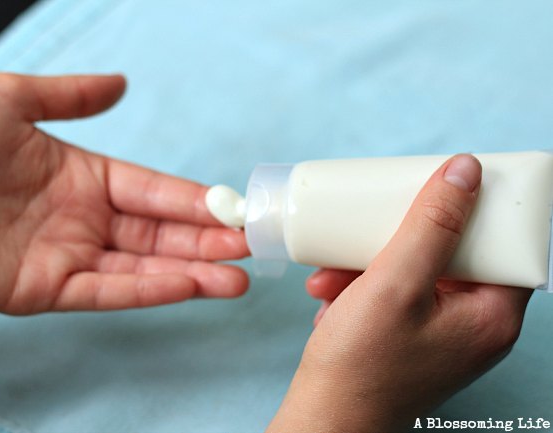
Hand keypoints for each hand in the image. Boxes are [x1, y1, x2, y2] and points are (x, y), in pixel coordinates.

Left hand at [0, 73, 248, 314]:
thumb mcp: (8, 100)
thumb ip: (69, 96)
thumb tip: (120, 83)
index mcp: (82, 175)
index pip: (152, 190)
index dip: (194, 199)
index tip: (233, 207)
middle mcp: (83, 218)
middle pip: (159, 233)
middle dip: (207, 240)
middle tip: (251, 247)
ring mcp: (68, 256)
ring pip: (144, 267)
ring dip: (193, 272)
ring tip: (238, 278)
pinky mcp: (47, 290)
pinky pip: (109, 291)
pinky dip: (150, 290)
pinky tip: (188, 286)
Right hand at [268, 155, 530, 432]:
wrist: (323, 421)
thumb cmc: (359, 365)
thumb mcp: (395, 284)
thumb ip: (432, 225)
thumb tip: (466, 170)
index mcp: (490, 316)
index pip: (505, 245)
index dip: (477, 210)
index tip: (441, 186)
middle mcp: (473, 326)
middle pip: (452, 254)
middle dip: (399, 238)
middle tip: (371, 227)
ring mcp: (439, 334)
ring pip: (414, 272)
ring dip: (369, 263)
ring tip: (330, 273)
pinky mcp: (408, 338)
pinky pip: (393, 294)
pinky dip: (361, 287)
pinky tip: (330, 293)